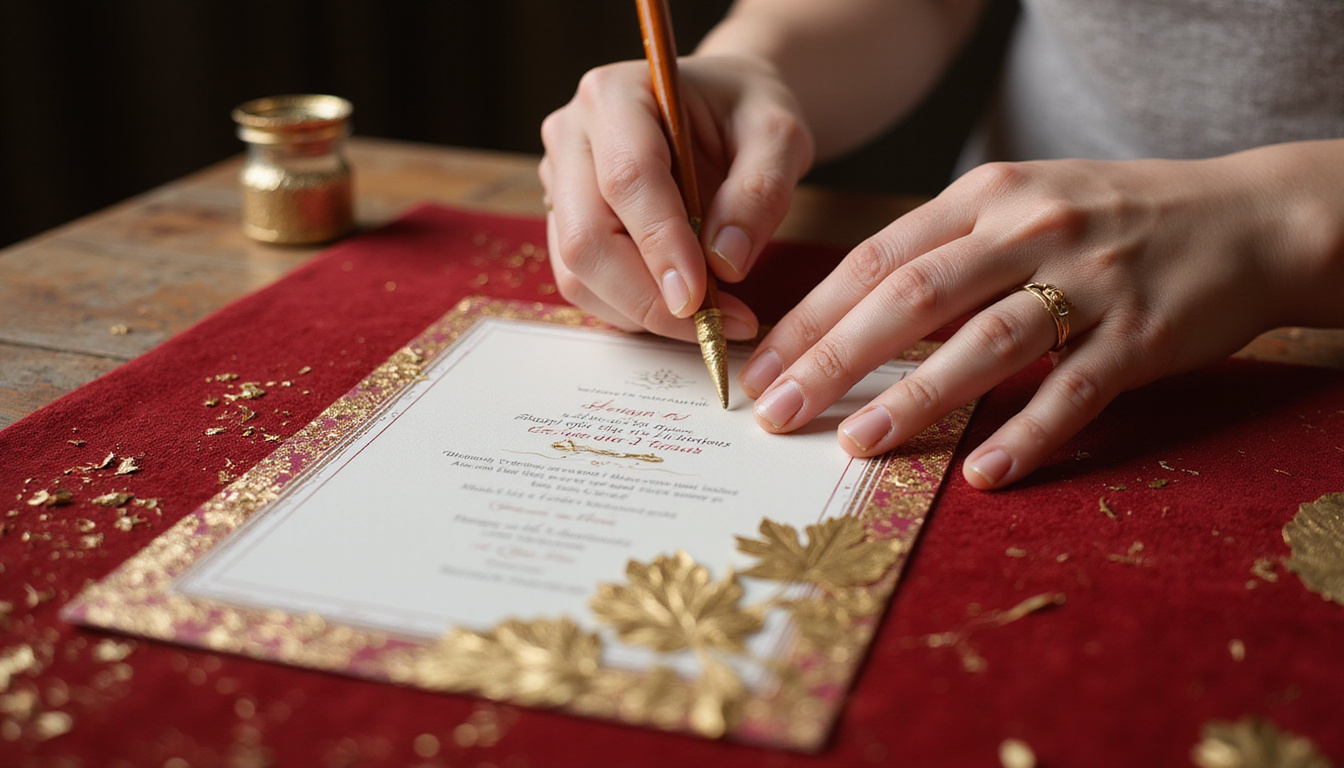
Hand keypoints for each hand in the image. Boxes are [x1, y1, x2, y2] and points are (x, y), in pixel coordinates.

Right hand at [538, 55, 813, 341]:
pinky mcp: (565, 223)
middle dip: (647, 296)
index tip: (702, 298)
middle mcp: (571, 136)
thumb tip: (725, 263)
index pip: (627, 180)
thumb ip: (760, 191)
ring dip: (641, 312)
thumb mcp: (779, 136)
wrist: (724, 112)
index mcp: (615, 95)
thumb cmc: (746, 114)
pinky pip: (585, 285)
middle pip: (586, 237)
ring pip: (577, 273)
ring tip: (710, 317)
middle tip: (713, 325)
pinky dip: (634, 311)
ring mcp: (560, 183)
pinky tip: (684, 307)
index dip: (662, 245)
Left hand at [739, 145, 1343, 488]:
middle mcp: (1029, 229)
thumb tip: (854, 328)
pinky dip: (1027, 433)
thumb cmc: (1111, 220)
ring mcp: (1089, 280)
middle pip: (911, 297)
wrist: (1246, 219)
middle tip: (777, 413)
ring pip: (984, 342)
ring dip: (914, 397)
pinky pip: (1074, 391)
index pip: (875, 259)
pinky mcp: (1142, 334)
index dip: (812, 317)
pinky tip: (985, 473)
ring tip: (857, 443)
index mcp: (985, 199)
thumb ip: (945, 256)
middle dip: (834, 359)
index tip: (762, 368)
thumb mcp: (1021, 209)